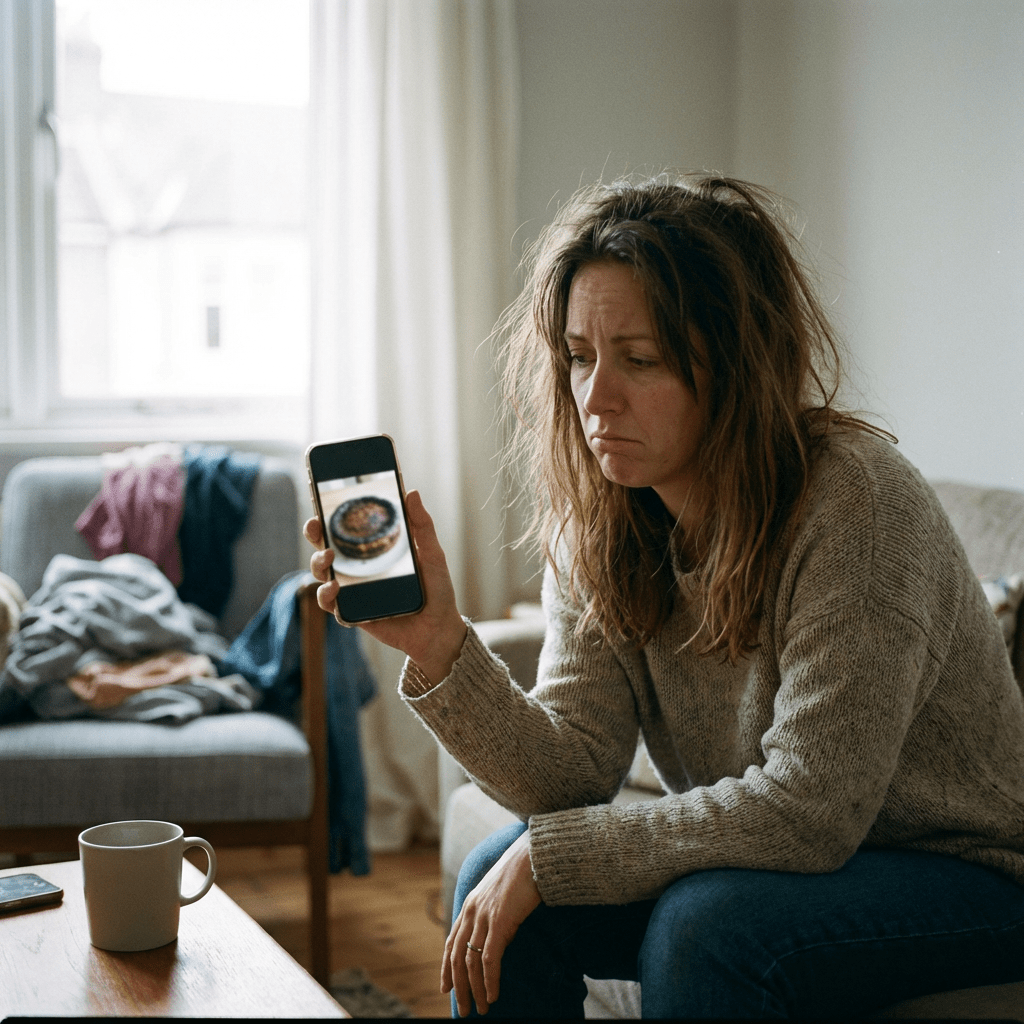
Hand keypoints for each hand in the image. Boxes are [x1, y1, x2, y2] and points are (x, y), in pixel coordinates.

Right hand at [303, 489, 467, 683]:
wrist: (439, 628)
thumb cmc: (436, 589)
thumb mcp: (432, 554)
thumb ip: (422, 525)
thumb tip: (411, 493)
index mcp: (375, 550)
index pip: (347, 529)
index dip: (330, 515)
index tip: (322, 501)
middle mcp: (359, 569)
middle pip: (326, 546)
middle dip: (315, 534)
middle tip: (316, 526)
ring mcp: (354, 591)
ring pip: (322, 573)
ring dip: (318, 563)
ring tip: (329, 558)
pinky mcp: (353, 613)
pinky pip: (331, 605)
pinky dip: (326, 596)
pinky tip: (334, 588)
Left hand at [442, 829, 540, 1015]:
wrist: (534, 854)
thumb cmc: (523, 872)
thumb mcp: (500, 893)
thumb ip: (492, 912)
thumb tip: (496, 936)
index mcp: (470, 904)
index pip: (451, 942)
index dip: (447, 968)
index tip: (446, 988)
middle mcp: (472, 911)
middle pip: (457, 957)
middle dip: (459, 987)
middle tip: (465, 1010)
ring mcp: (484, 916)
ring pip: (471, 962)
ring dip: (475, 989)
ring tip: (481, 1008)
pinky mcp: (499, 921)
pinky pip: (489, 959)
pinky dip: (490, 981)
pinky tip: (493, 995)